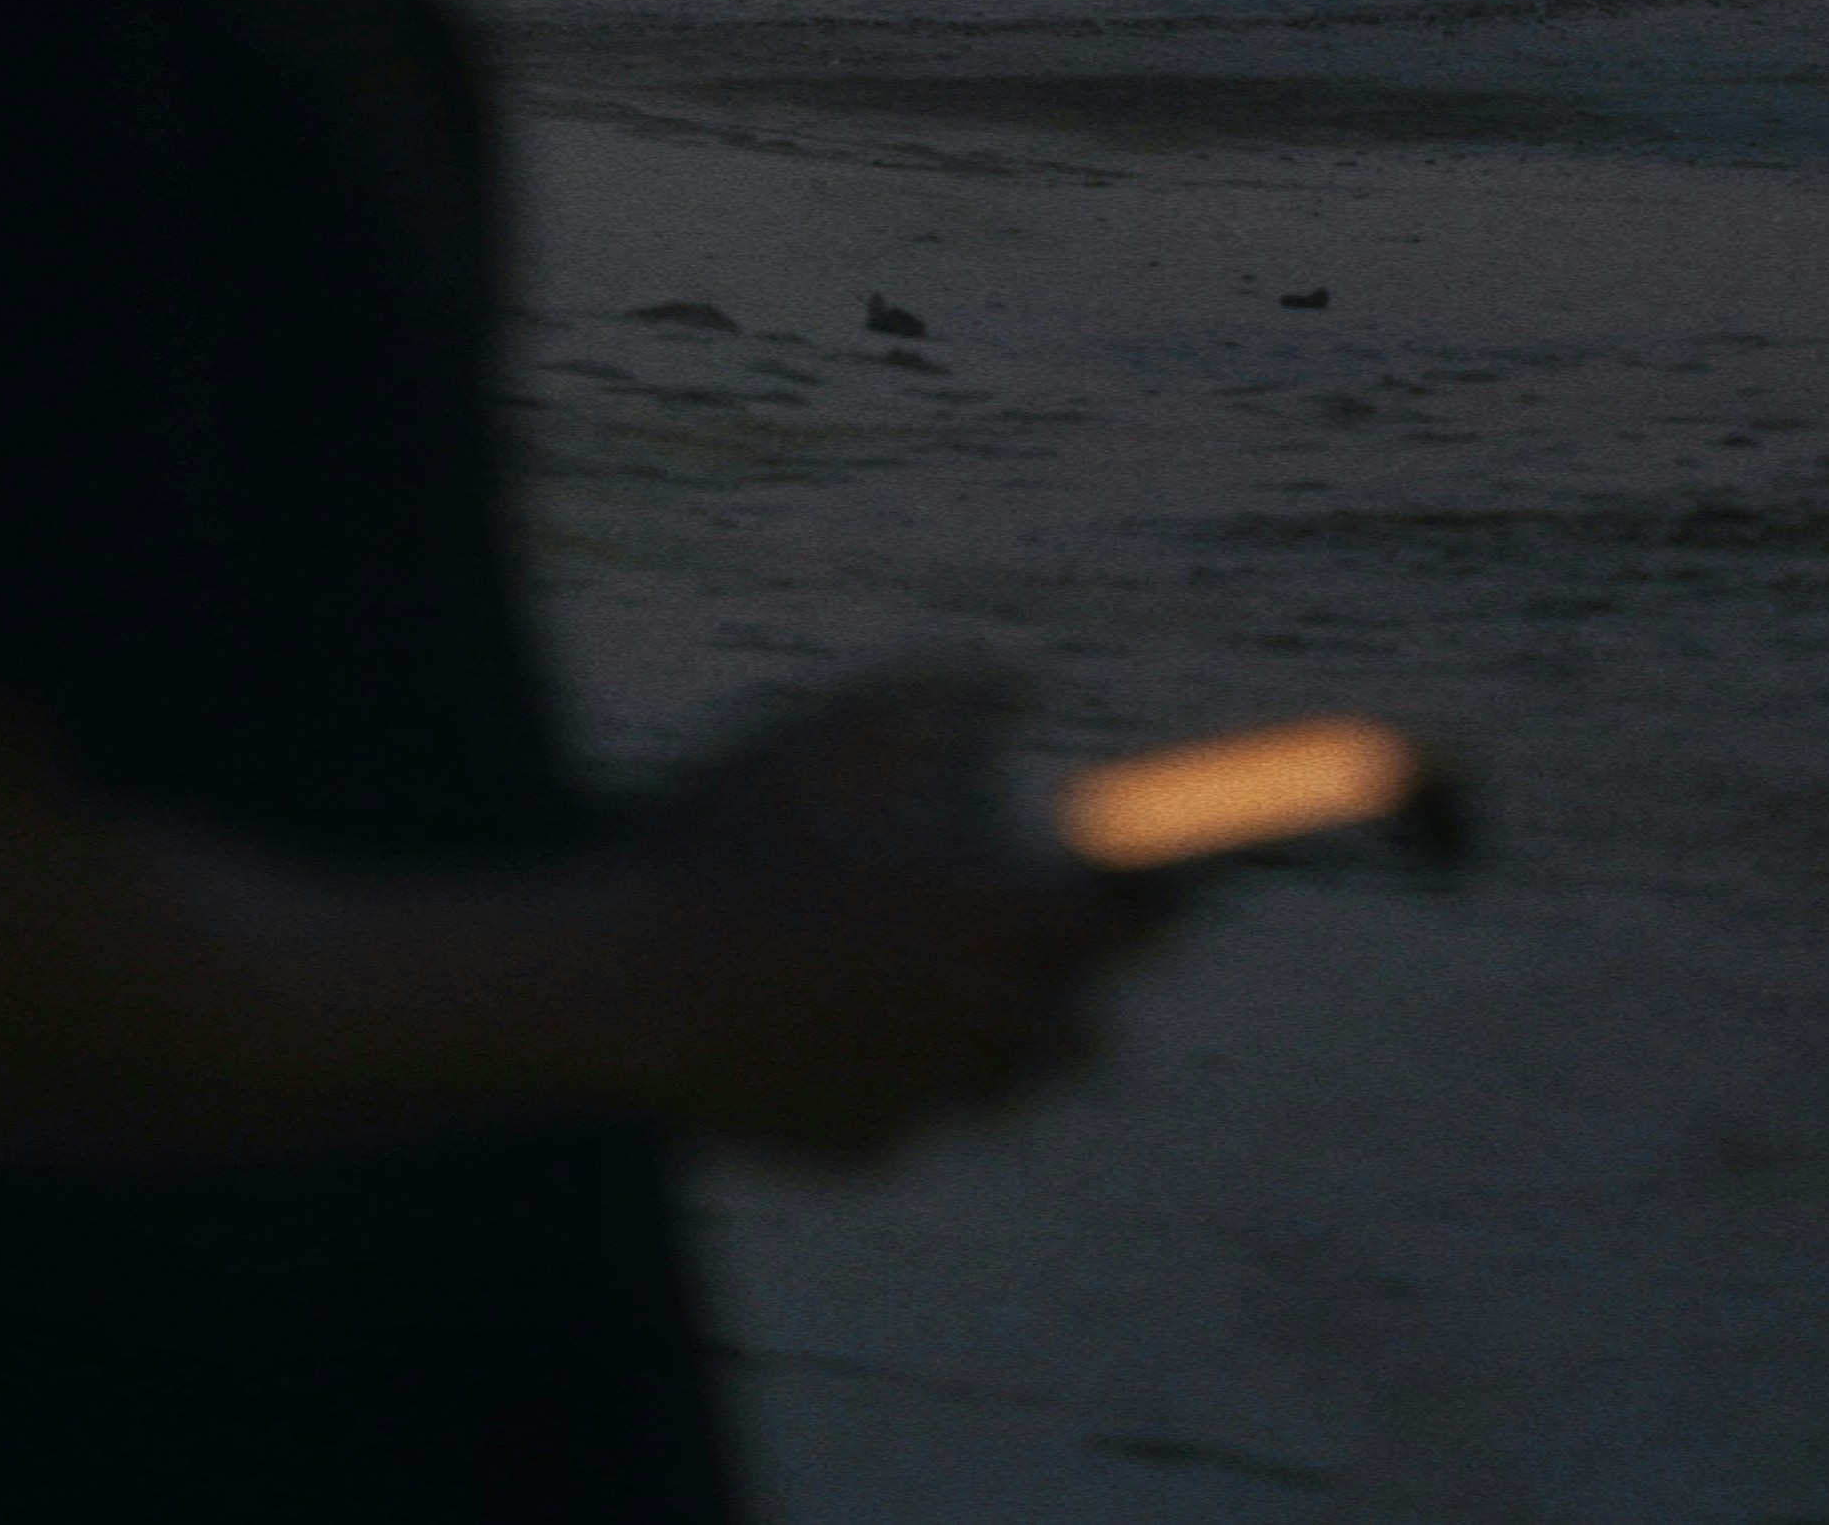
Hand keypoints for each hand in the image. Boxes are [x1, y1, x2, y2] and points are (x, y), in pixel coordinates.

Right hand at [618, 675, 1173, 1159]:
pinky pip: (915, 1111)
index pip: (1137, 914)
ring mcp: (930, 1099)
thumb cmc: (735, 841)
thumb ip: (946, 697)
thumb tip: (1020, 681)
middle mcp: (988, 1021)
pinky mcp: (868, 1147)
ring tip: (947, 966)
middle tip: (1046, 919)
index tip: (1200, 867)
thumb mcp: (838, 733)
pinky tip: (840, 1019)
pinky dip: (900, 1067)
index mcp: (998, 917)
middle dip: (1073, 970)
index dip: (1172, 885)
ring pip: (1011, 1078)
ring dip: (1003, 1027)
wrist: (627, 984)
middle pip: (1088, 1019)